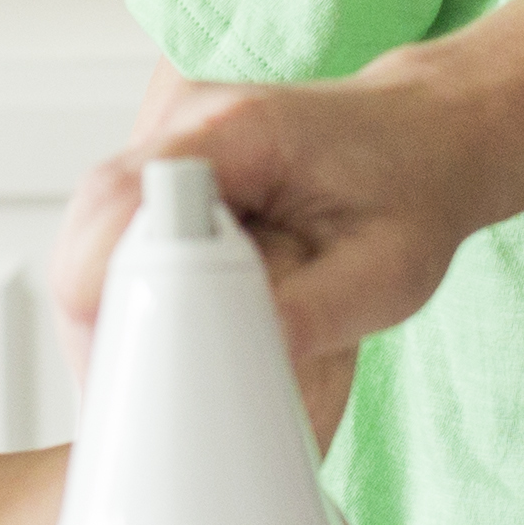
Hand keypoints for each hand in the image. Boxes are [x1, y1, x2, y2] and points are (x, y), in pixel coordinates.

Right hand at [56, 65, 501, 360]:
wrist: (429, 139)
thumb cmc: (415, 190)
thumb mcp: (389, 272)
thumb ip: (312, 316)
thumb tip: (236, 361)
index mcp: (240, 132)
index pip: (125, 198)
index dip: (104, 282)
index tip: (119, 360)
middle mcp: (190, 125)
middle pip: (93, 221)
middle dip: (96, 317)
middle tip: (126, 399)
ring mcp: (172, 144)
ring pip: (96, 234)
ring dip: (109, 311)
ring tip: (147, 379)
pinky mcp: (170, 174)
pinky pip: (119, 237)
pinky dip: (129, 294)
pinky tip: (161, 341)